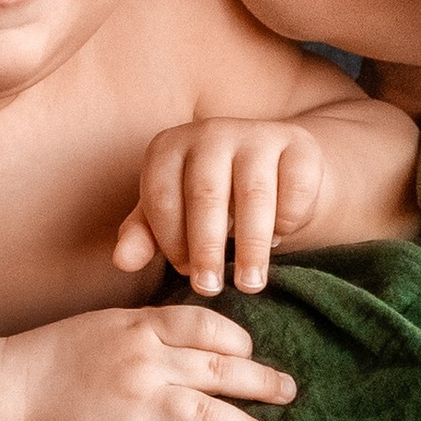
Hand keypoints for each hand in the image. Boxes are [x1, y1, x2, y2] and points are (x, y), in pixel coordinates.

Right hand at [8, 305, 296, 420]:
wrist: (3, 393)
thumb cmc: (50, 358)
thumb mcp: (103, 325)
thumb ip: (149, 330)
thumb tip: (197, 341)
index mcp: (140, 328)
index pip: (208, 326)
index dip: (239, 341)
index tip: (251, 354)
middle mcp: (144, 362)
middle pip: (221, 371)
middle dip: (262, 384)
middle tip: (289, 394)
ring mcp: (133, 405)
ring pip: (209, 418)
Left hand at [115, 118, 332, 296]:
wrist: (275, 173)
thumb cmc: (211, 202)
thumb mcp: (172, 217)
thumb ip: (144, 236)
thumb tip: (122, 261)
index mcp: (169, 147)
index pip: (161, 196)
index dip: (170, 240)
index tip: (183, 271)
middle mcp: (210, 132)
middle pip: (205, 195)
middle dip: (206, 248)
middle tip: (209, 288)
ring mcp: (256, 134)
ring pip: (253, 195)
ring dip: (251, 246)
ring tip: (249, 285)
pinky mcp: (299, 143)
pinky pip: (293, 189)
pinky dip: (287, 221)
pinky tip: (279, 238)